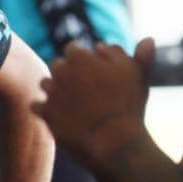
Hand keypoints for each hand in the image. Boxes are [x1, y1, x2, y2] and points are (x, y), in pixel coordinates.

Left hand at [34, 39, 154, 166]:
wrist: (115, 142)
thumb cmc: (129, 105)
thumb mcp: (138, 74)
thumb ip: (139, 54)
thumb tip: (145, 39)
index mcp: (79, 57)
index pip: (73, 48)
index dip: (84, 59)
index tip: (93, 70)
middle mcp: (60, 71)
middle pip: (57, 65)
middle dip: (68, 72)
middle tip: (84, 87)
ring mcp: (51, 92)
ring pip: (46, 84)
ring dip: (56, 89)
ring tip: (73, 102)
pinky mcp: (45, 113)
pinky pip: (37, 106)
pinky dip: (46, 109)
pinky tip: (62, 115)